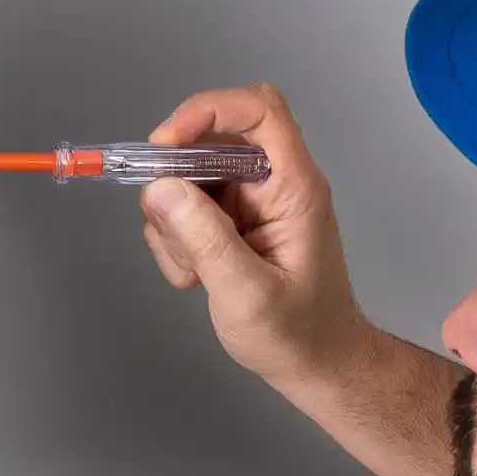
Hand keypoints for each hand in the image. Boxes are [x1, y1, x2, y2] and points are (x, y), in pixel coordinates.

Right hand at [138, 84, 367, 389]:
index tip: (164, 146)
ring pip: (190, 178)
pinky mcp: (232, 222)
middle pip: (211, 142)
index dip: (208, 111)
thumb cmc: (297, 335)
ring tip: (193, 271)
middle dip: (176, 181)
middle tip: (169, 230)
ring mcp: (250, 202)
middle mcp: (273, 183)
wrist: (316, 365)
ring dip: (173, 222)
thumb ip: (204, 239)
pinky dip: (176, 240)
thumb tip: (160, 187)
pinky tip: (195, 277)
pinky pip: (187, 209)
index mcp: (293, 186)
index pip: (258, 110)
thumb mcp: (247, 293)